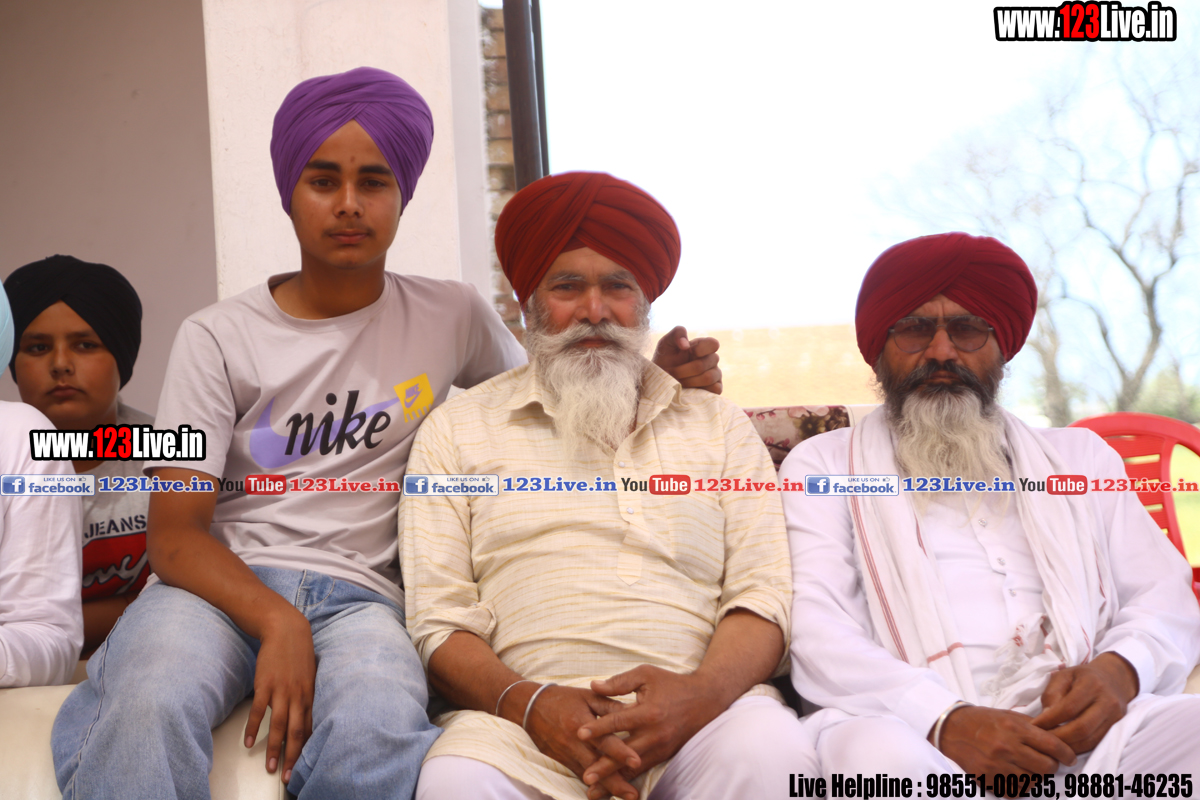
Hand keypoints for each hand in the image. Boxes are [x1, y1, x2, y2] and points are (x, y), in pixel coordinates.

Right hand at [244, 606, 315, 784]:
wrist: (286, 629)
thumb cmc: (298, 653)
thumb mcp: (309, 675)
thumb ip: (307, 695)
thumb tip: (308, 714)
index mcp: (310, 695)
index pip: (310, 728)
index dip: (306, 748)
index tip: (303, 765)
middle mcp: (298, 696)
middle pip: (296, 732)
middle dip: (292, 756)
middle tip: (288, 776)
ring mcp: (281, 691)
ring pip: (278, 726)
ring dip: (274, 748)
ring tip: (270, 767)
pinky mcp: (265, 685)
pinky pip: (258, 711)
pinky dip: (252, 728)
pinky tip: (247, 742)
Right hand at [510, 684, 641, 799]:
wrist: (530, 707)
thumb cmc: (563, 699)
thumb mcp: (588, 696)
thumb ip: (611, 705)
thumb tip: (635, 711)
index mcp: (581, 723)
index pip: (603, 740)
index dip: (620, 751)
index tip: (638, 761)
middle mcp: (573, 743)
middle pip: (596, 766)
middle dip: (615, 783)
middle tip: (634, 795)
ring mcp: (565, 755)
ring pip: (588, 776)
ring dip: (606, 789)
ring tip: (626, 796)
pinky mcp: (561, 762)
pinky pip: (579, 776)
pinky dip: (593, 786)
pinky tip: (605, 794)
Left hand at [578, 665, 723, 799]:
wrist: (706, 700)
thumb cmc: (672, 684)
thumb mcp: (646, 675)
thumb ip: (619, 682)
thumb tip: (593, 686)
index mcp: (649, 711)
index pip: (618, 721)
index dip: (598, 728)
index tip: (579, 734)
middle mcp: (656, 733)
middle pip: (625, 753)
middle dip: (604, 766)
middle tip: (586, 777)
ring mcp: (662, 747)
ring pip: (634, 767)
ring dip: (615, 780)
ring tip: (595, 792)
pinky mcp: (665, 755)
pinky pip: (644, 770)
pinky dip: (629, 779)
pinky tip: (616, 788)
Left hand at [652, 326, 721, 393]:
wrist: (660, 379)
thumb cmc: (665, 359)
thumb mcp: (666, 342)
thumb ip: (677, 333)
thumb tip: (686, 345)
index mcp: (703, 346)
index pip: (713, 344)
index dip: (700, 349)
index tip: (685, 351)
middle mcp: (711, 359)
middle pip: (703, 364)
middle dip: (684, 370)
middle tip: (672, 372)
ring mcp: (715, 374)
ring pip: (708, 378)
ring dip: (688, 381)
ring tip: (678, 381)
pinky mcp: (715, 388)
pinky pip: (715, 389)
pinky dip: (699, 390)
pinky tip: (688, 389)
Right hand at [936, 705, 1076, 776]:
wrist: (951, 728)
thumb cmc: (982, 720)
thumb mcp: (1008, 715)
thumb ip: (1032, 726)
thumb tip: (1058, 736)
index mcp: (1014, 728)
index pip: (1052, 745)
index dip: (1067, 754)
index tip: (1070, 757)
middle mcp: (1007, 747)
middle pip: (1046, 767)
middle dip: (1051, 766)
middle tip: (1047, 762)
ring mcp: (996, 765)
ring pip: (1033, 781)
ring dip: (1035, 777)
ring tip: (1029, 768)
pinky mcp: (987, 777)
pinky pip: (1015, 790)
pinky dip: (1020, 786)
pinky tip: (1017, 776)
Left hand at [1031, 652, 1137, 753]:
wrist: (1113, 679)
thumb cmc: (1081, 677)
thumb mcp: (1063, 676)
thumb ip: (1052, 694)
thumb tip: (1045, 717)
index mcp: (1091, 684)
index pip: (1068, 708)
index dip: (1050, 720)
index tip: (1034, 726)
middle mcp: (1107, 701)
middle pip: (1082, 728)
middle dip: (1059, 737)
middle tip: (1042, 740)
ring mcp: (1115, 716)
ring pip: (1090, 739)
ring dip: (1068, 746)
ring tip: (1051, 744)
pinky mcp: (1117, 727)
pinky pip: (1096, 743)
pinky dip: (1079, 747)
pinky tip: (1065, 745)